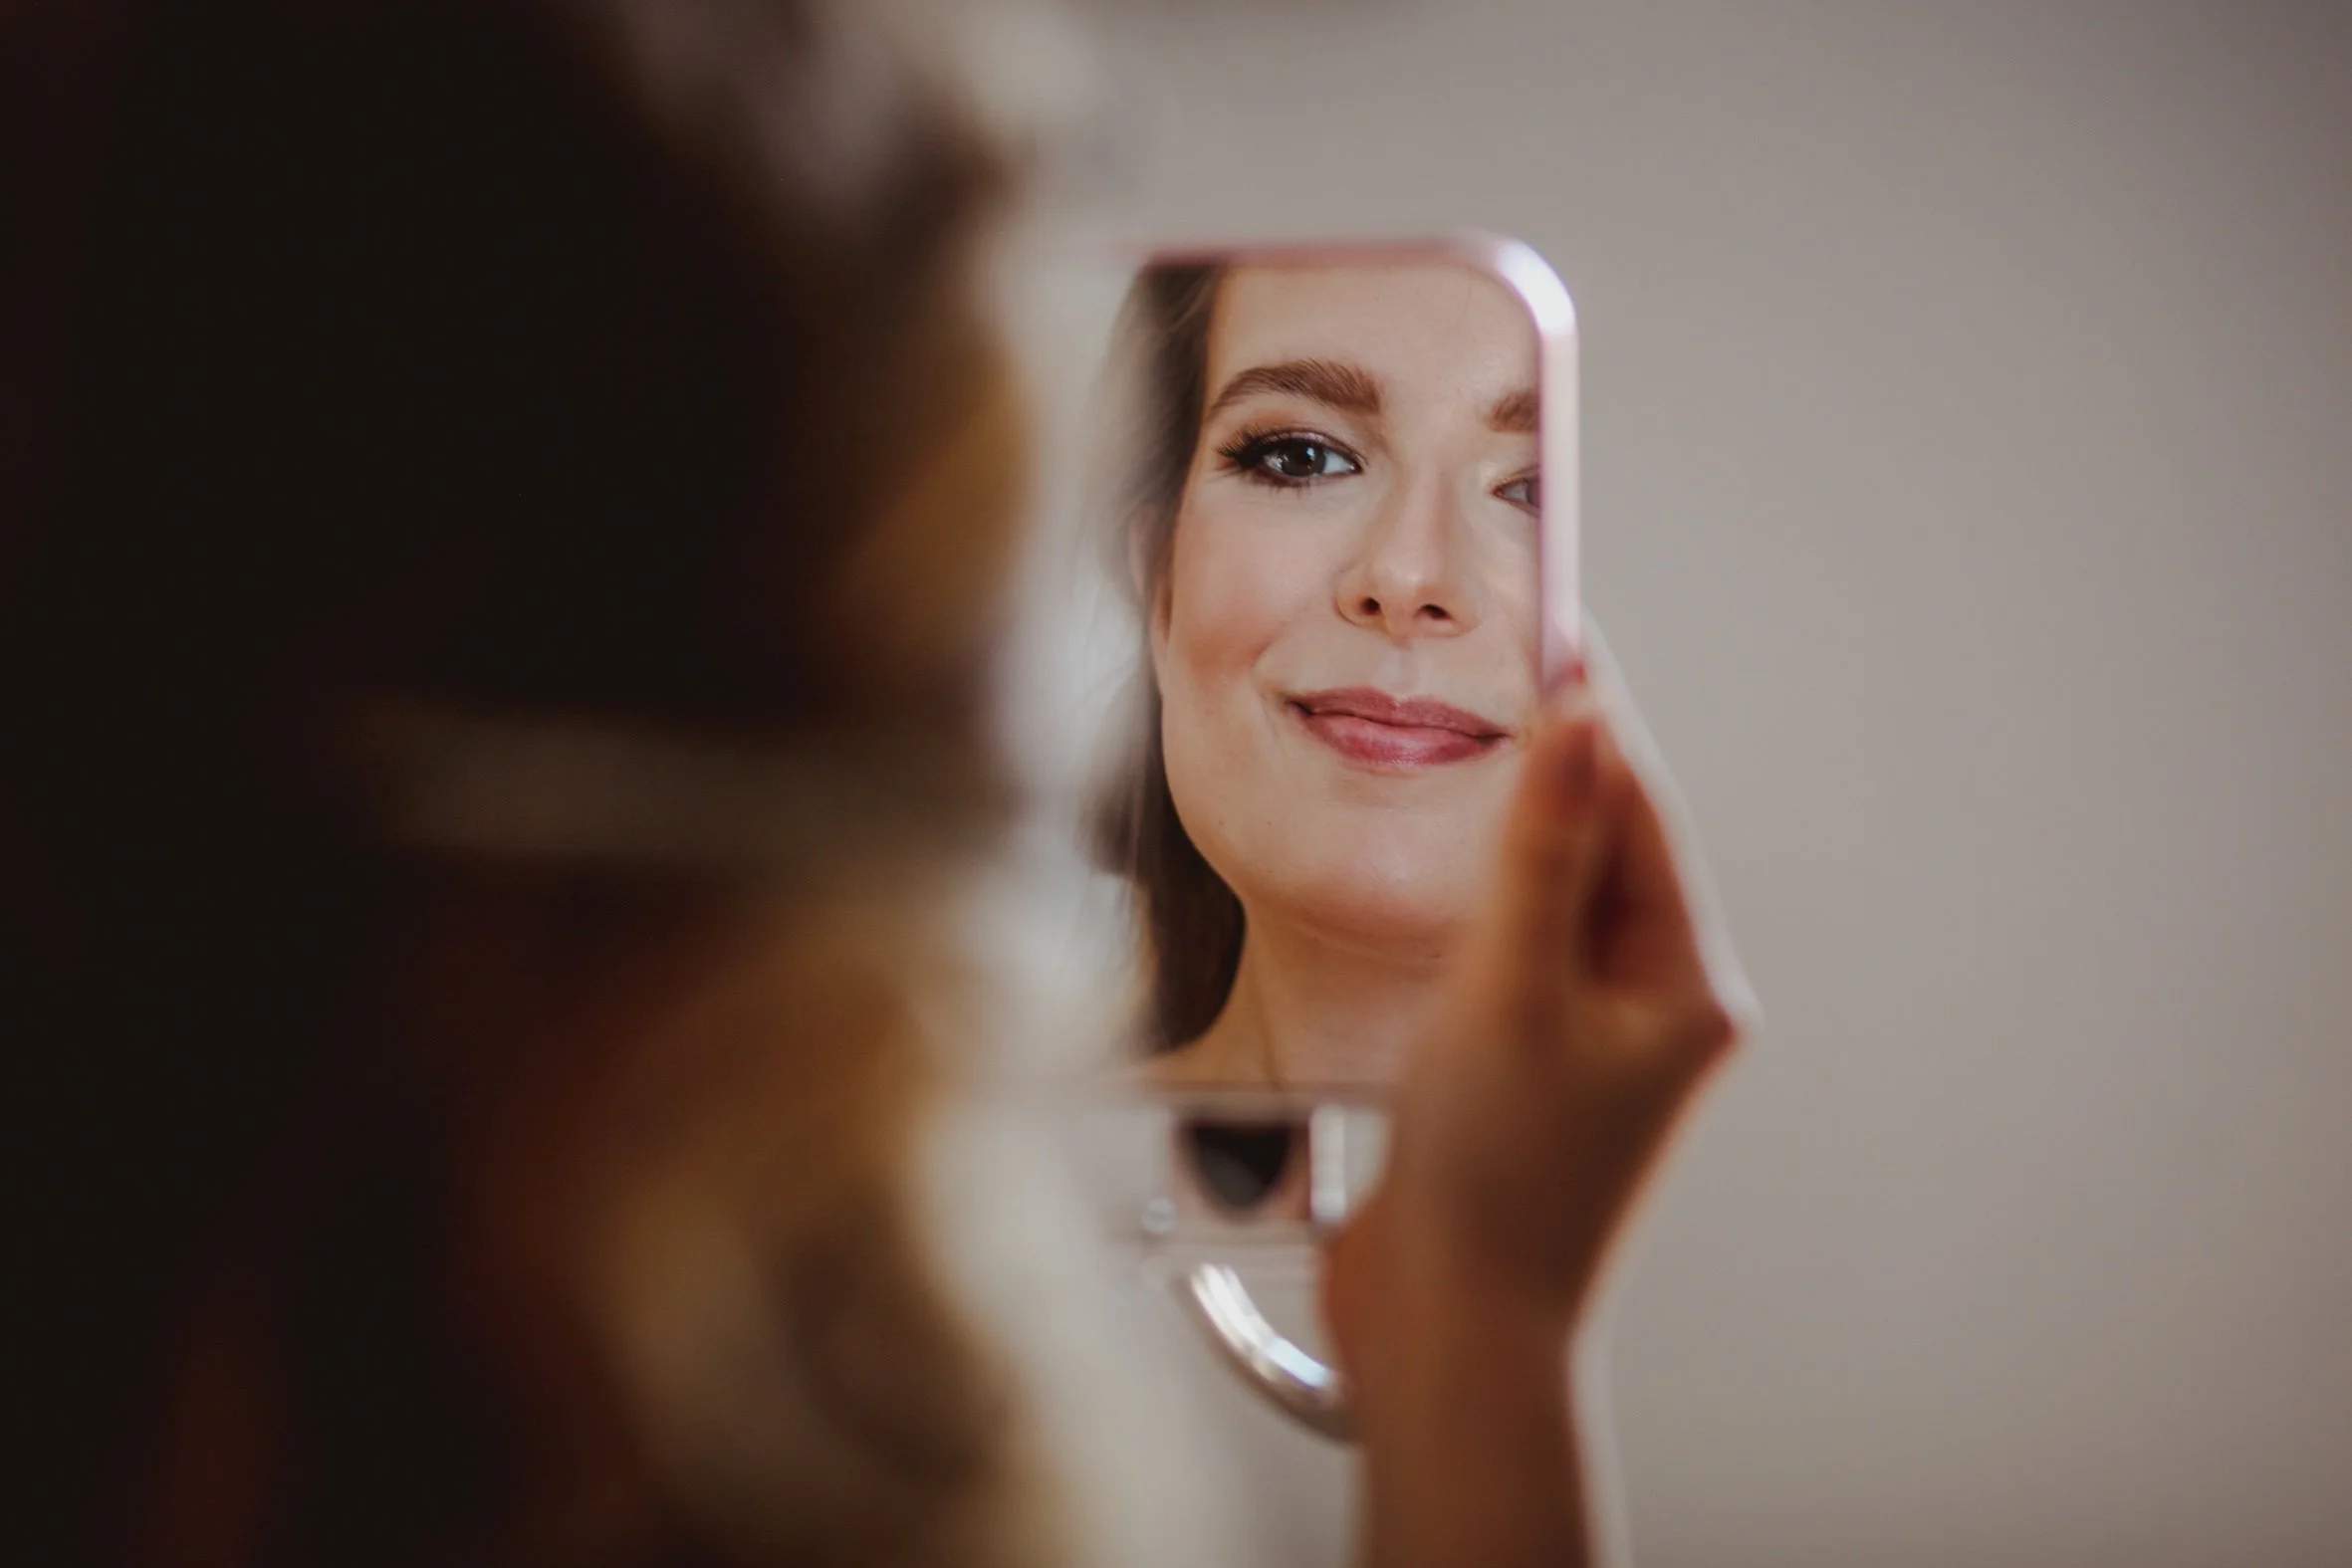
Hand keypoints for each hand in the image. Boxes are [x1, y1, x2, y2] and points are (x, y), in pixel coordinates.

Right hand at [1327, 628, 1754, 1348]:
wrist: (1449, 1333)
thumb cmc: (1498, 1180)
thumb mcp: (1514, 989)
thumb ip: (1542, 849)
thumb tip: (1583, 720)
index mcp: (1685, 987)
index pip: (1642, 813)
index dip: (1592, 720)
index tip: (1551, 628)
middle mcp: (1650, 1010)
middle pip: (1603, 849)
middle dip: (1550, 769)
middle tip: (1496, 669)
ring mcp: (1586, 1043)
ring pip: (1553, 900)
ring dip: (1509, 835)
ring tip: (1464, 751)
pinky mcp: (1523, 1071)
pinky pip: (1510, 954)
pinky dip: (1476, 903)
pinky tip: (1436, 876)